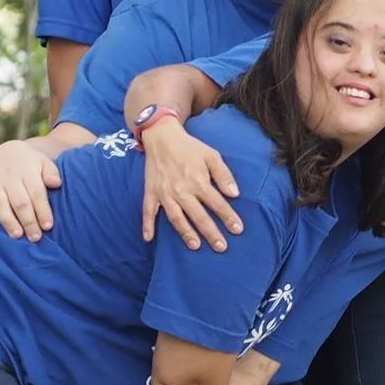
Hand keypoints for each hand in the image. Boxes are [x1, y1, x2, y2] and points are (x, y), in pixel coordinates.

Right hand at [0, 141, 61, 240]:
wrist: (8, 151)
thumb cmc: (32, 164)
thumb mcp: (45, 163)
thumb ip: (51, 173)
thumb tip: (56, 183)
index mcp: (27, 172)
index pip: (36, 194)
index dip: (42, 211)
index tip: (48, 226)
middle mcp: (9, 177)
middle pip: (19, 202)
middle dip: (28, 221)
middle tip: (35, 237)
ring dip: (7, 220)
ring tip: (17, 235)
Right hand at [140, 122, 241, 248]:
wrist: (162, 137)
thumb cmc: (190, 148)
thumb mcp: (212, 156)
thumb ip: (224, 175)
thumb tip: (235, 194)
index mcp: (198, 181)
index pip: (217, 203)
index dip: (228, 217)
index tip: (238, 230)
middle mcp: (181, 190)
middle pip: (198, 215)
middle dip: (211, 232)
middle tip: (221, 247)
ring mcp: (164, 193)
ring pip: (176, 218)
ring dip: (185, 233)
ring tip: (196, 246)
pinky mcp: (150, 192)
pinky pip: (147, 211)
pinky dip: (147, 225)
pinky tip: (149, 238)